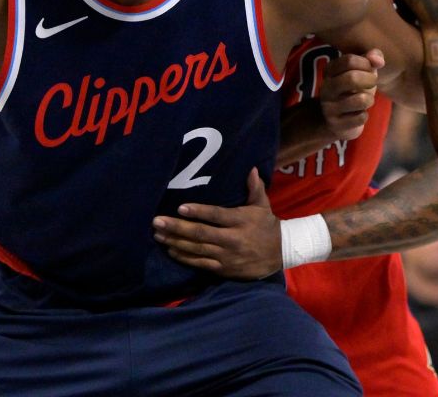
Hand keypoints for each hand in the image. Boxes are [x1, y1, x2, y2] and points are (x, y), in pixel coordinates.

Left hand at [153, 168, 280, 278]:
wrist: (280, 254)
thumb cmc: (267, 226)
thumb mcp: (263, 205)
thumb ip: (255, 187)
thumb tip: (251, 168)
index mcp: (241, 220)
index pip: (217, 215)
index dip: (199, 212)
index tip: (180, 207)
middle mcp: (232, 239)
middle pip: (201, 233)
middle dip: (177, 227)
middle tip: (156, 221)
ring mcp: (227, 256)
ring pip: (197, 249)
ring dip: (175, 241)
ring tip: (158, 234)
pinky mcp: (223, 269)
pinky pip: (200, 263)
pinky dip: (184, 257)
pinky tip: (170, 250)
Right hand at [320, 50, 383, 140]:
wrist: (334, 121)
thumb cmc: (352, 90)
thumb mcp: (361, 71)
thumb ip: (371, 59)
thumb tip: (379, 60)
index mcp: (330, 70)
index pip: (350, 60)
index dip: (366, 64)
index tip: (369, 69)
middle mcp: (326, 88)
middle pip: (352, 78)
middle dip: (370, 80)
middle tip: (372, 84)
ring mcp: (329, 107)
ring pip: (361, 100)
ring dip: (369, 100)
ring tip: (365, 101)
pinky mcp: (336, 124)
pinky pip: (361, 117)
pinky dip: (364, 115)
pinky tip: (357, 115)